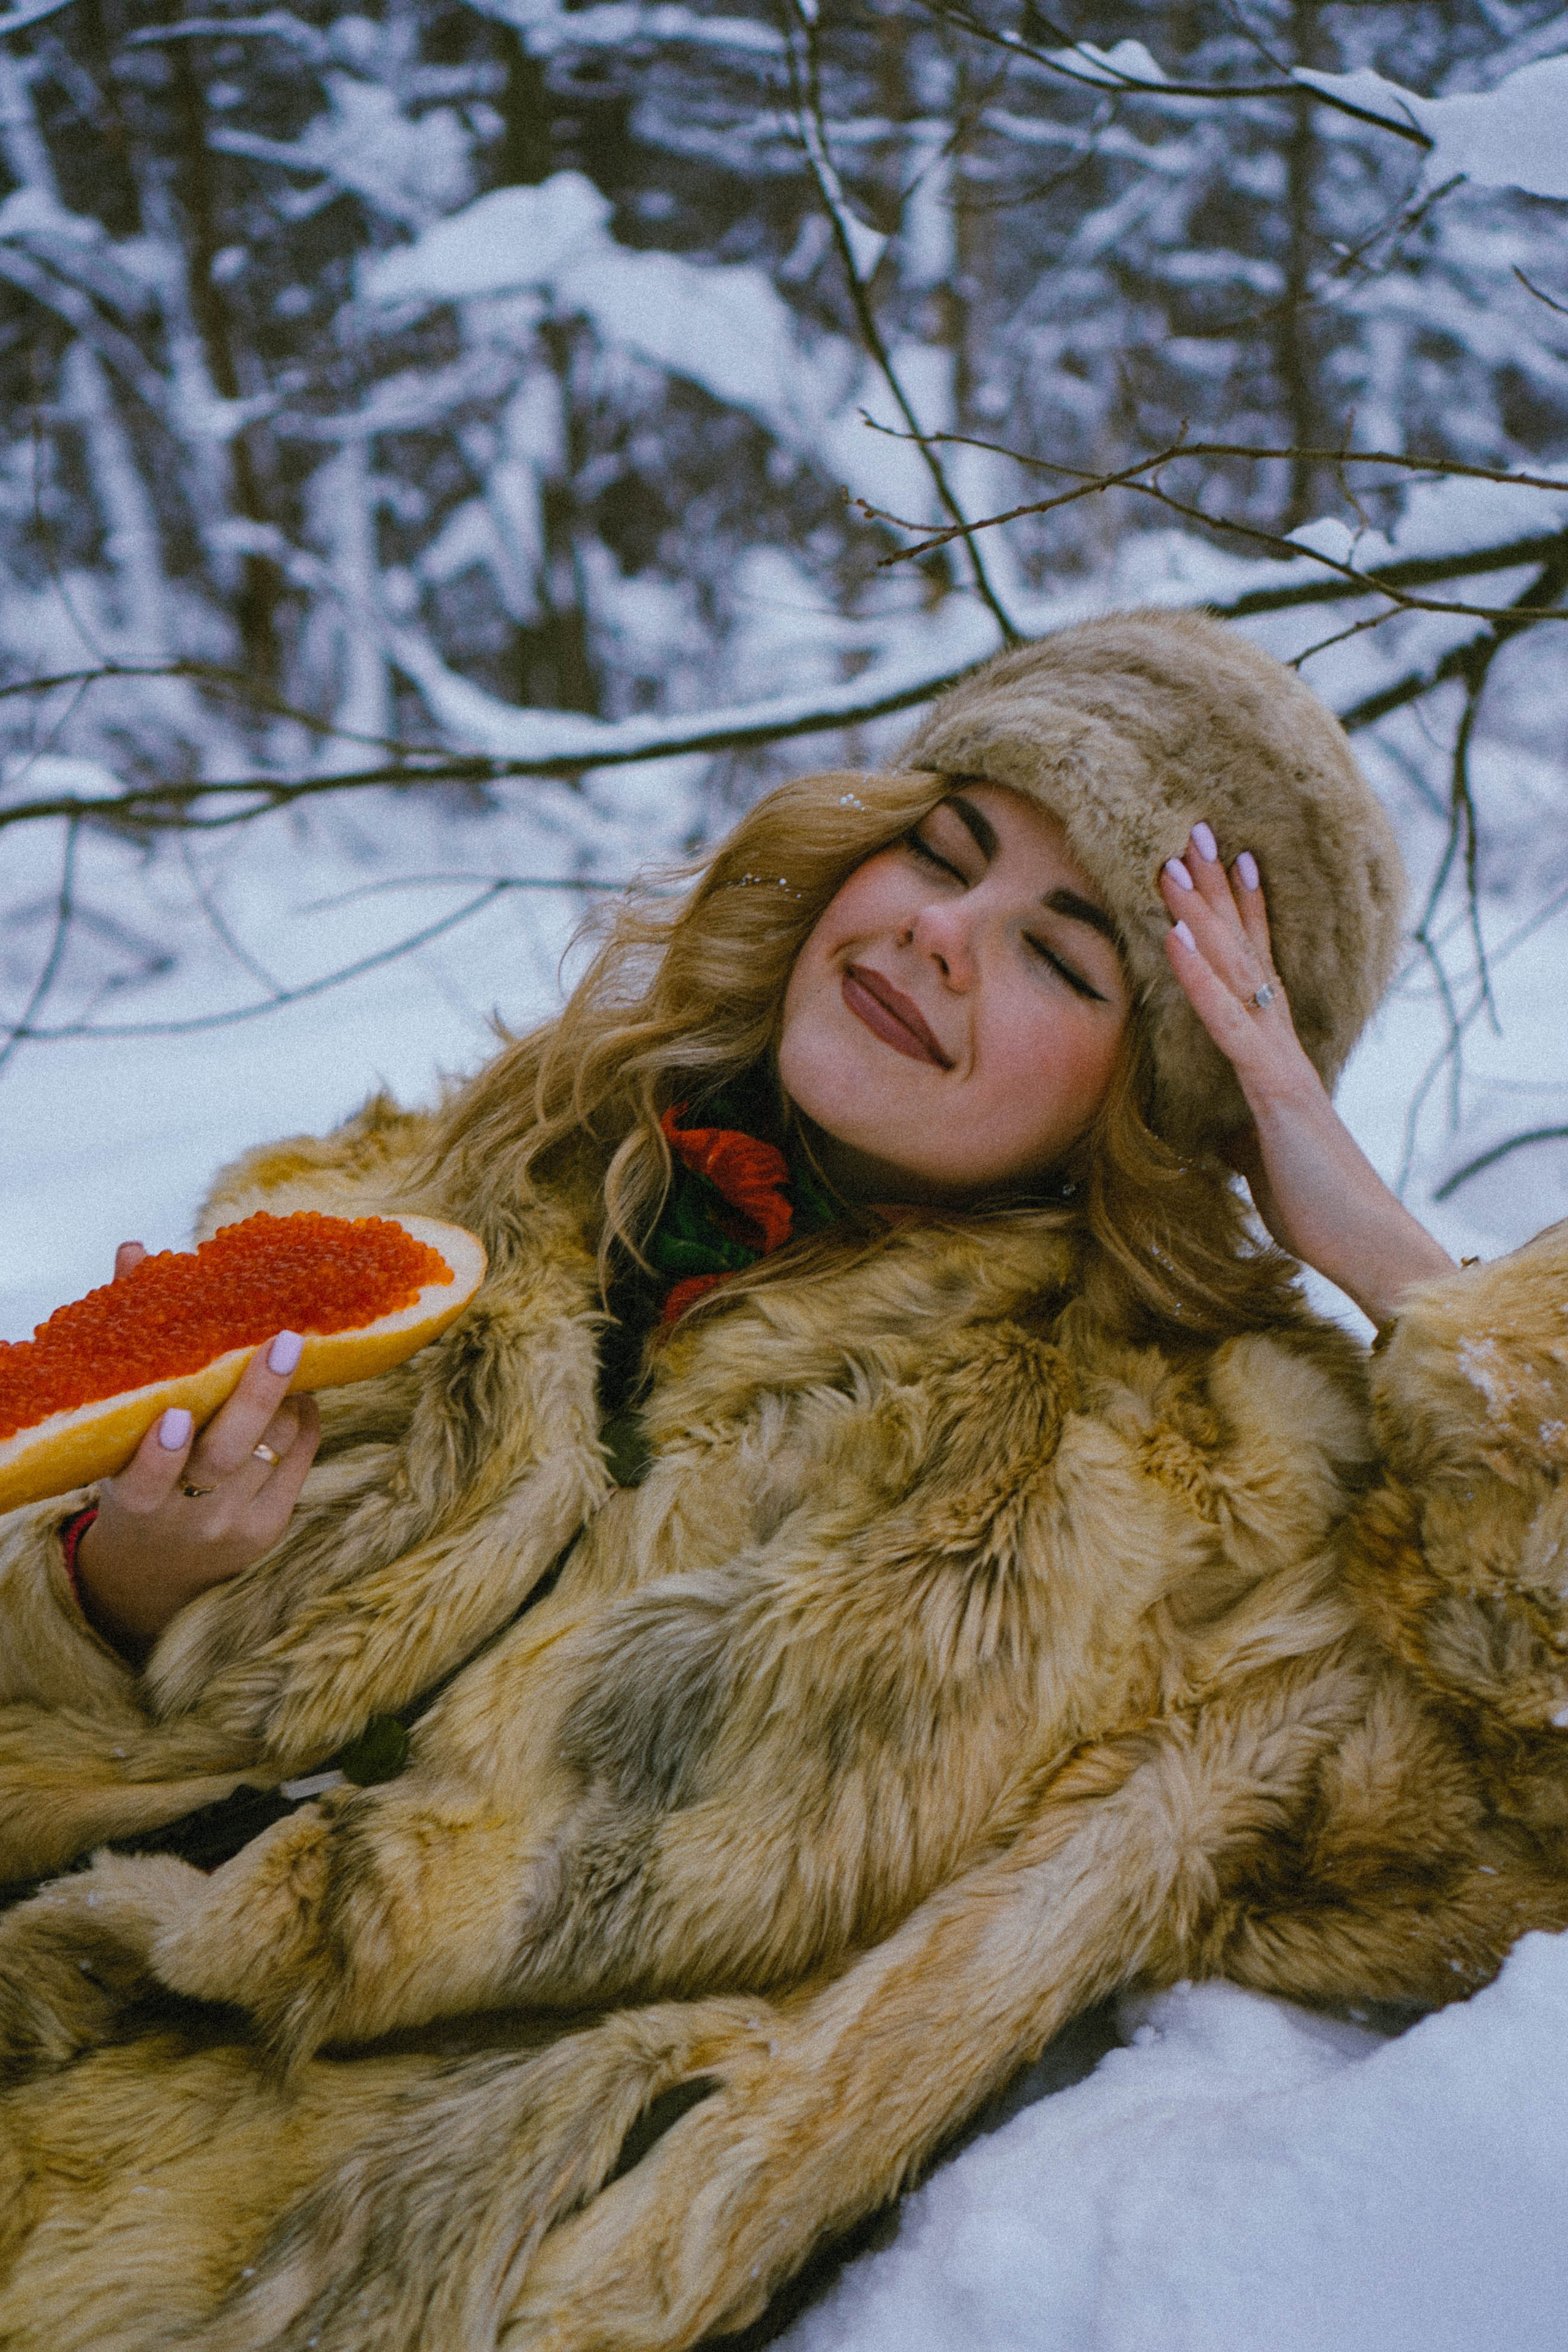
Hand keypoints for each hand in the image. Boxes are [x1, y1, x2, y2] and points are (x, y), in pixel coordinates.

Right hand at [74, 1241, 320, 1657]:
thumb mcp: (118, 1428)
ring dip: (286, 1397)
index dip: (161, 1453)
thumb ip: (130, 1343)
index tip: (176, 1414)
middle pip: (226, 1457)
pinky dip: (303, 1419)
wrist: (154, 1568)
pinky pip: (300, 1462)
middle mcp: (185, 1520)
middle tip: (284, 1341)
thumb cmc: (134, 1472)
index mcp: (134, 1501)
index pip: (145, 1481)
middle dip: (257, 1398)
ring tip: (290, 1353)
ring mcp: (233, 1527)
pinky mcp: (271, 1528)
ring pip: (273, 1449)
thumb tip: (135, 1252)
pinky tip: (300, 1392)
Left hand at [1159, 825, 1453, 1326]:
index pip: (1255, 970)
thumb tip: (1211, 1130)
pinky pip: (1229, 1023)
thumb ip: (1235, 1133)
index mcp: (1277, 1058)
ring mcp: (1280, 1062)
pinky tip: (1173, 935)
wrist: (1360, 1242)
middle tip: (1192, 828)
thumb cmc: (1313, 1205)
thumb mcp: (1256, 1160)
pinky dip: (1199, 978)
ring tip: (1170, 860)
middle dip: (1216, 891)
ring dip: (1200, 913)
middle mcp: (1283, 1045)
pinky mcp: (1275, 1090)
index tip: (1226, 863)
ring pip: (1235, 971)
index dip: (1239, 916)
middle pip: (1245, 951)